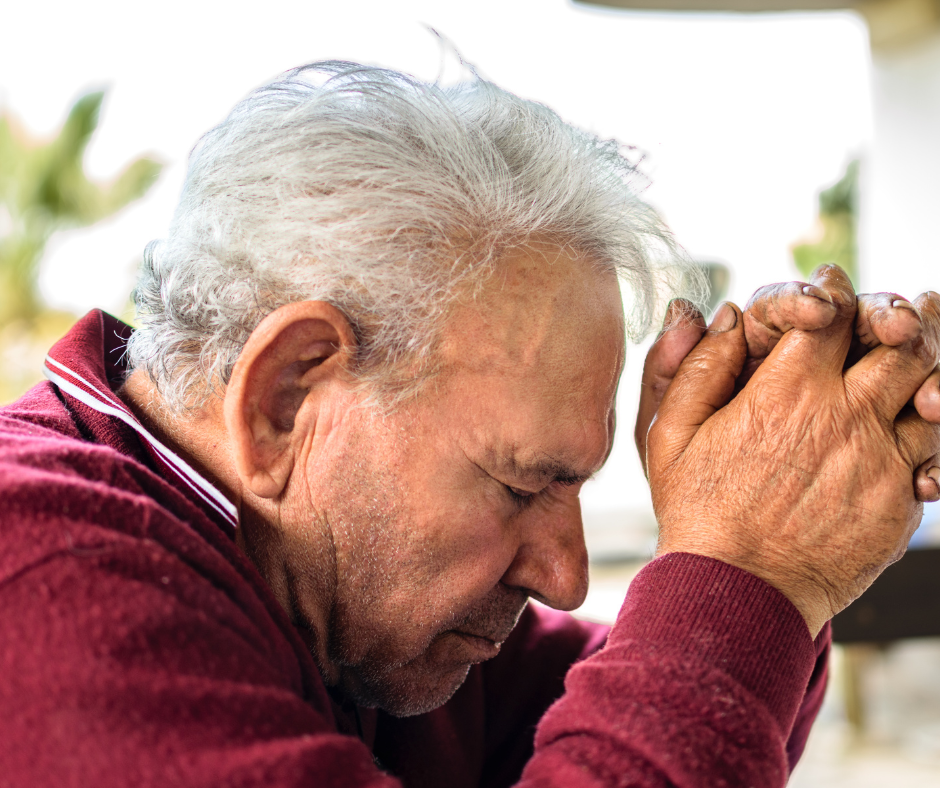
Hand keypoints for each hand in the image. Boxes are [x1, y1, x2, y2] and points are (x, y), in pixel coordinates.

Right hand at [646, 272, 939, 635]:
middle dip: (899, 318)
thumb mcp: (669, 435)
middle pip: (900, 339)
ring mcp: (879, 459)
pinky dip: (935, 431)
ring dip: (929, 367)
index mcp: (783, 392)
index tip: (828, 297)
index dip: (834, 292)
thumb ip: (697, 367)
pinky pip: (937, 452)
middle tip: (892, 318)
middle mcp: (841, 417)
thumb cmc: (696, 512)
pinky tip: (924, 420)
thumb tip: (726, 315)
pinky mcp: (899, 501)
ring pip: (933, 389)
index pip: (833, 311)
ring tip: (920, 352)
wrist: (737, 592)